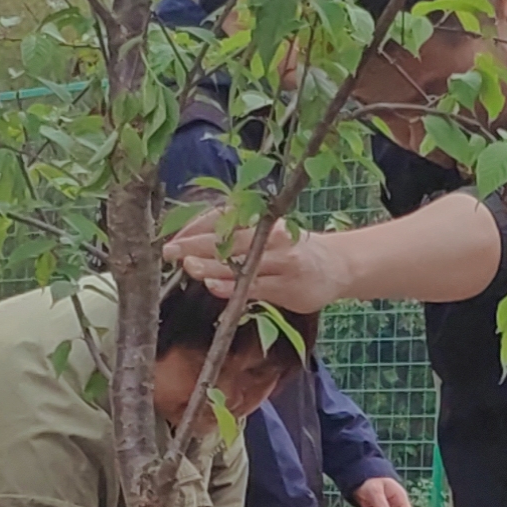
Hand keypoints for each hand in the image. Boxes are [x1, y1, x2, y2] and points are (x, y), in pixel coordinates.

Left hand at [165, 206, 339, 313]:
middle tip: (170, 250)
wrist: (336, 266)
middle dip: (198, 244)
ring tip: (189, 266)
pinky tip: (215, 285)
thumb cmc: (291, 249)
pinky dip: (234, 287)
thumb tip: (190, 243)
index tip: (172, 237)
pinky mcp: (287, 288)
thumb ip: (234, 236)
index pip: (224, 218)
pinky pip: (255, 287)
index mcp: (264, 219)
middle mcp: (273, 238)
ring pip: (242, 264)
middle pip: (230, 239)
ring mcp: (282, 263)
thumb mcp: (267, 234)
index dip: (196, 227)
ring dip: (214, 265)